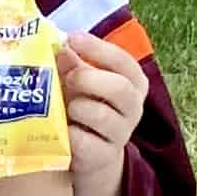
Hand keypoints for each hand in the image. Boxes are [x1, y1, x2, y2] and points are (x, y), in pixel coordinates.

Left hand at [56, 26, 147, 163]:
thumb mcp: (82, 83)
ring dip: (77, 107)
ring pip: (101, 115)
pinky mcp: (104, 157)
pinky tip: (64, 132)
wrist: (90, 155)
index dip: (98, 48)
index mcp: (133, 82)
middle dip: (89, 79)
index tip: (73, 38)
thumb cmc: (85, 107)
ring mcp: (121, 134)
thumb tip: (62, 48)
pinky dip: (70, 135)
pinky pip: (85, 143)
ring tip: (66, 109)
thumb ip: (74, 65)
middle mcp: (133, 107)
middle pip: (120, 88)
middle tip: (68, 78)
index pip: (124, 61)